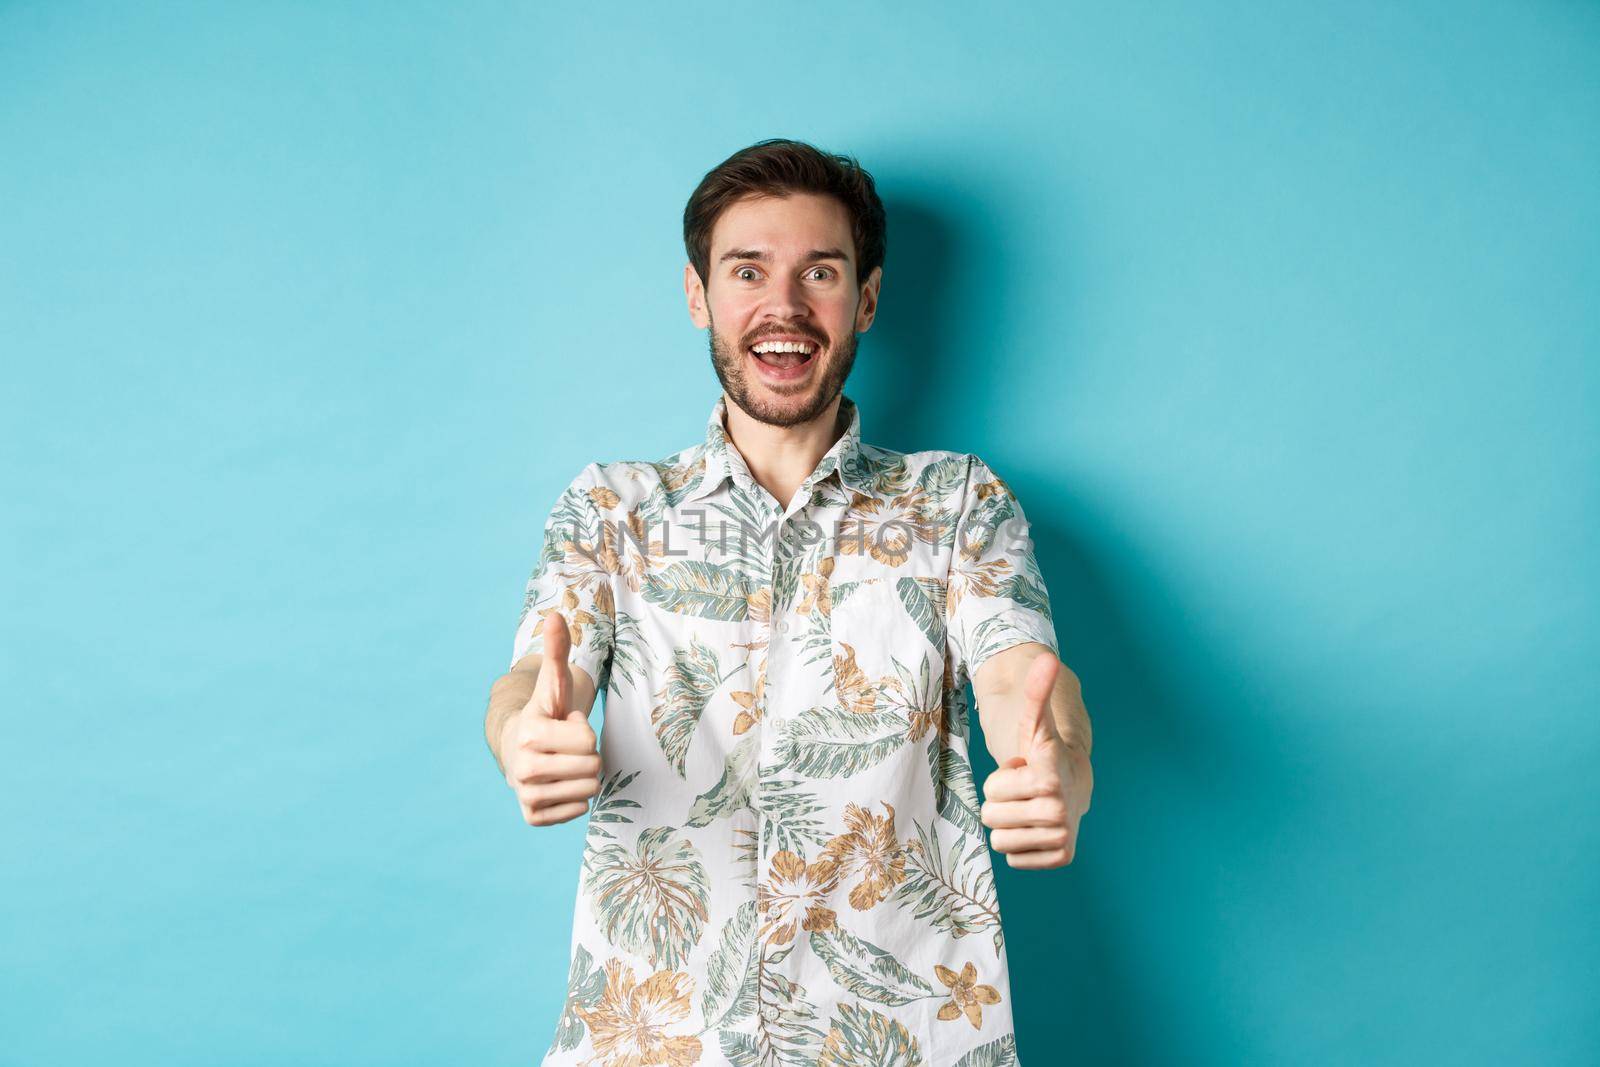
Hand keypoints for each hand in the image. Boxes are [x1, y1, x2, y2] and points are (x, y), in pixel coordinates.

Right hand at [502, 610, 602, 825]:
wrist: (517, 747)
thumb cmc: (545, 713)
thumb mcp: (553, 682)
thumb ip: (556, 651)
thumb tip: (556, 614)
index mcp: (531, 734)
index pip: (588, 742)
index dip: (583, 731)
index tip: (564, 726)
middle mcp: (523, 768)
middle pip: (592, 768)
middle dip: (586, 755)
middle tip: (565, 747)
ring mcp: (526, 795)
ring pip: (588, 790)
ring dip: (583, 776)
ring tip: (563, 763)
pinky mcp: (533, 816)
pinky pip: (578, 811)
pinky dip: (575, 798)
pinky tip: (559, 784)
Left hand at [979, 651, 1089, 868]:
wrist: (1075, 786)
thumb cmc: (1044, 754)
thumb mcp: (1033, 724)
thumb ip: (1035, 692)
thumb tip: (1046, 657)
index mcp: (1049, 775)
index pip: (994, 786)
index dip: (1003, 776)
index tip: (1024, 768)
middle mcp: (1059, 807)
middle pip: (989, 815)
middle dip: (1002, 801)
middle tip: (1023, 791)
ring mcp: (1061, 835)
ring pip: (998, 839)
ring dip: (1008, 823)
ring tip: (1028, 808)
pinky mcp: (1061, 858)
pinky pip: (1011, 858)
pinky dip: (1019, 845)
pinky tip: (1034, 828)